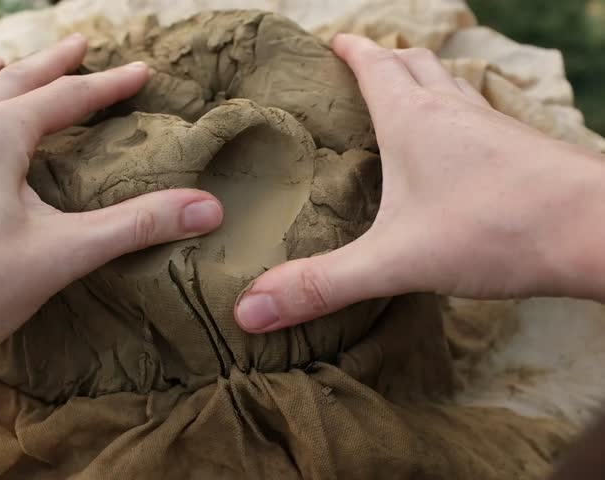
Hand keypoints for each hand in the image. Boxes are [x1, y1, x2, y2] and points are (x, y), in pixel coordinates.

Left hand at [0, 33, 223, 358]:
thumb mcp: (62, 255)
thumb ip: (135, 225)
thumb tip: (208, 208)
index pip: (65, 98)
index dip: (109, 85)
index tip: (141, 71)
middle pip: (15, 80)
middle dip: (54, 63)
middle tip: (83, 44)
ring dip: (0, 73)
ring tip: (11, 61)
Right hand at [234, 34, 604, 332]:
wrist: (600, 230)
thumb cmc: (494, 229)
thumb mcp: (395, 262)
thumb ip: (322, 285)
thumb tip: (248, 311)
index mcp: (414, 118)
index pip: (374, 65)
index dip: (349, 51)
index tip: (331, 42)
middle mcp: (454, 110)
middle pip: (415, 64)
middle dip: (385, 60)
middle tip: (361, 69)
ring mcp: (495, 126)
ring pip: (452, 87)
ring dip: (425, 83)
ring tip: (406, 101)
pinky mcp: (525, 149)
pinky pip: (481, 116)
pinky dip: (458, 116)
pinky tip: (460, 150)